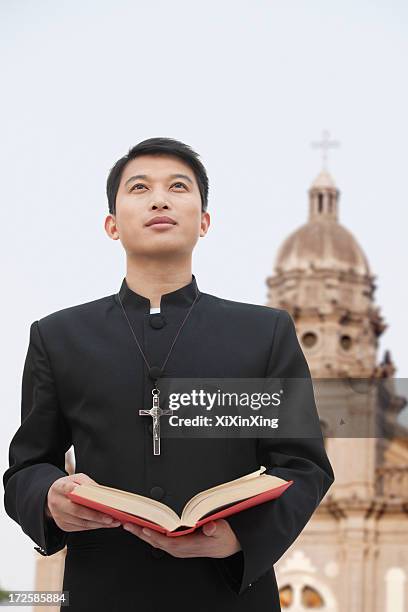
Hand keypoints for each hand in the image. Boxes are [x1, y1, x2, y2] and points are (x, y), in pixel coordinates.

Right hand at [46, 472, 120, 531]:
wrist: (53, 497)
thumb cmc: (68, 486)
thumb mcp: (76, 478)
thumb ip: (88, 483)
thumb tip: (102, 493)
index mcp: (59, 488)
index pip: (68, 489)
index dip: (79, 493)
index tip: (89, 496)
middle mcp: (57, 503)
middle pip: (77, 511)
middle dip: (95, 516)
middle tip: (110, 517)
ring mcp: (59, 516)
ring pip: (81, 522)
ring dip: (98, 524)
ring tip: (112, 522)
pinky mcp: (64, 526)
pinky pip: (81, 528)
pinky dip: (94, 526)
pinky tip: (104, 524)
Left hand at [122, 519, 241, 558]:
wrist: (226, 547)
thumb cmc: (222, 538)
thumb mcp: (223, 531)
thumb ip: (216, 529)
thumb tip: (209, 527)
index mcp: (188, 546)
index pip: (167, 542)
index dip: (155, 535)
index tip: (144, 528)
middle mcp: (179, 548)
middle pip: (156, 541)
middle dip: (140, 533)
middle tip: (127, 523)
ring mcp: (177, 547)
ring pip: (155, 540)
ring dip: (141, 532)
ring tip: (129, 523)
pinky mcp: (177, 544)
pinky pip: (159, 539)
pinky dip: (149, 532)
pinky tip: (142, 527)